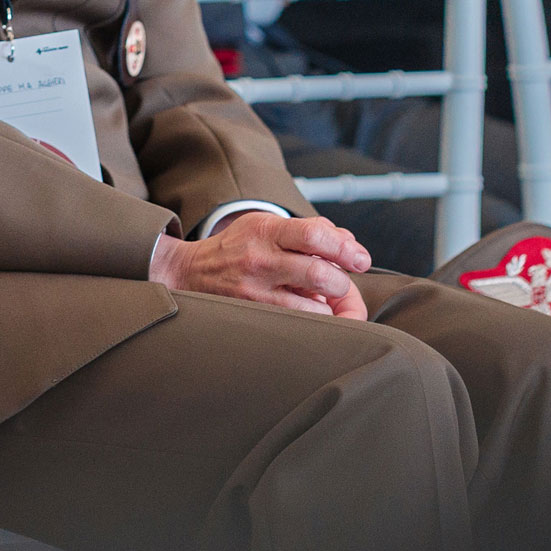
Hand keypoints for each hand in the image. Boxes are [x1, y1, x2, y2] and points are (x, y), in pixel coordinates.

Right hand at [150, 213, 370, 319]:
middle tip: (343, 283)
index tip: (360, 260)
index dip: (346, 248)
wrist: (189, 272)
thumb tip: (351, 245)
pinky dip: (311, 319)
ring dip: (328, 306)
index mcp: (268, 230)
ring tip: (321, 298)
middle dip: (343, 282)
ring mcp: (255, 292)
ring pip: (313, 308)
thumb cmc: (239, 247)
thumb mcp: (270, 226)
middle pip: (320, 274)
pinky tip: (304, 309)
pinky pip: (298, 324)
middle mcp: (261, 260)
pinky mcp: (252, 315)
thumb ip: (311, 231)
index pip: (316, 234)